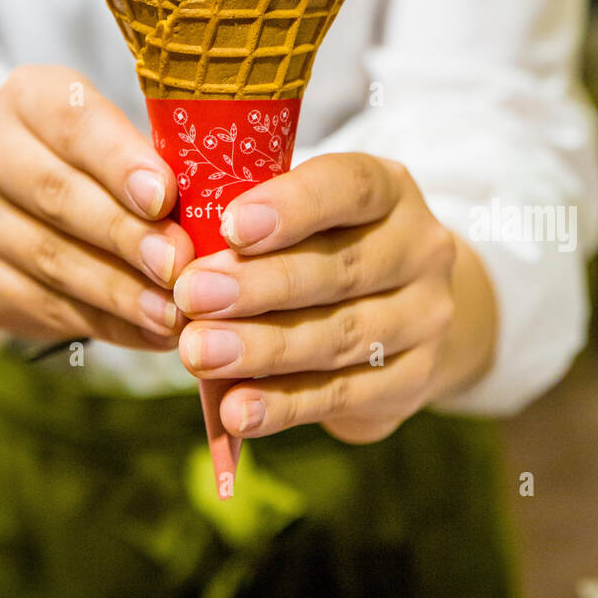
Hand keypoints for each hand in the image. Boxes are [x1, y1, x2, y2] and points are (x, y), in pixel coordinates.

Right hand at [0, 65, 194, 348]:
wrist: (6, 204)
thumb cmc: (94, 163)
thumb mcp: (121, 139)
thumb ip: (158, 162)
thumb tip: (219, 206)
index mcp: (29, 97)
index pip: (71, 120)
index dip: (118, 160)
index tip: (164, 196)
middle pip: (57, 194)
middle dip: (125, 233)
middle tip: (178, 264)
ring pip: (51, 258)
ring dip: (119, 290)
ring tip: (174, 311)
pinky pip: (46, 305)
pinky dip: (106, 322)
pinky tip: (151, 331)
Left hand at [173, 153, 496, 442]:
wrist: (404, 311)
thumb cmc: (325, 244)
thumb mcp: (303, 213)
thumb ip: (254, 220)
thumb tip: (175, 245)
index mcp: (389, 189)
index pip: (350, 186)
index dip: (292, 206)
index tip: (231, 226)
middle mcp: (419, 249)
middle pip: (339, 269)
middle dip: (259, 285)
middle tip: (192, 295)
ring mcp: (423, 319)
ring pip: (338, 336)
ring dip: (262, 348)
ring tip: (199, 353)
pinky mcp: (412, 381)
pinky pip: (342, 395)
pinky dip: (284, 405)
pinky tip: (237, 410)